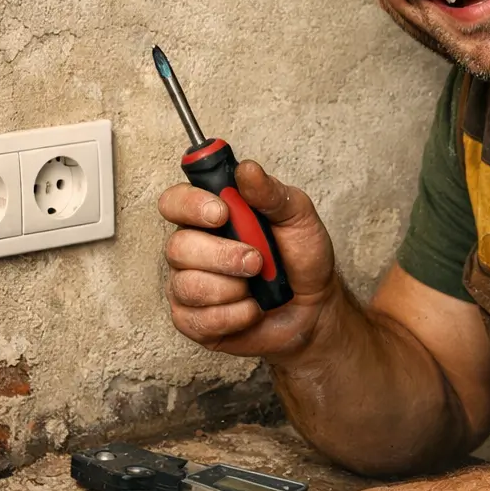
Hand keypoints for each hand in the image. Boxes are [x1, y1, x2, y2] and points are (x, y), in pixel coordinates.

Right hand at [158, 161, 336, 356]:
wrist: (314, 307)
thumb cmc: (301, 258)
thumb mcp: (298, 217)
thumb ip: (271, 193)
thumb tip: (246, 169)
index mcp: (209, 216)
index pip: (175, 202)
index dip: (190, 205)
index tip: (221, 213)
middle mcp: (193, 249)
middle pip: (177, 247)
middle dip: (221, 256)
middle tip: (256, 261)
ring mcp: (189, 285)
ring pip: (186, 285)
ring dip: (230, 288)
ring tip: (256, 288)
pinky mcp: (194, 321)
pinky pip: (197, 319)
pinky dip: (233, 315)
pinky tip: (252, 309)